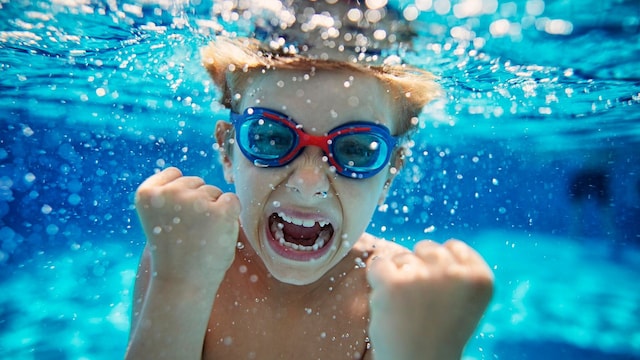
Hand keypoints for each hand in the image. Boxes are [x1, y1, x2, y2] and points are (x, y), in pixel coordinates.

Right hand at [135, 167, 240, 285]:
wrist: (182, 284)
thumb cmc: (173, 253)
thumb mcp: (160, 218)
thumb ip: (171, 196)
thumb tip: (197, 180)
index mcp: (147, 193)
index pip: (173, 173)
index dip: (180, 195)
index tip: (174, 219)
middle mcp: (169, 193)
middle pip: (197, 182)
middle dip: (198, 202)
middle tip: (189, 232)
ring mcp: (195, 201)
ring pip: (214, 191)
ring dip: (213, 210)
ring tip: (201, 236)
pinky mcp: (220, 211)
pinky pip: (232, 200)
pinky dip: (230, 215)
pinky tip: (217, 233)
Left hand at [367, 239, 493, 359]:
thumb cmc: (437, 336)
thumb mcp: (463, 302)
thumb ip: (456, 272)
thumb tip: (430, 246)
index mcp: (480, 279)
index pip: (455, 247)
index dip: (440, 267)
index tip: (439, 294)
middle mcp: (456, 274)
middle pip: (427, 247)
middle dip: (419, 268)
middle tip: (419, 302)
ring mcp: (424, 277)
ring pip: (402, 257)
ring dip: (399, 277)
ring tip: (406, 308)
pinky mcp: (394, 283)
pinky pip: (378, 264)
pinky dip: (378, 280)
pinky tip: (387, 301)